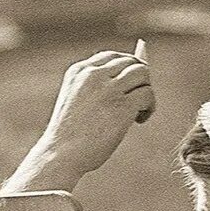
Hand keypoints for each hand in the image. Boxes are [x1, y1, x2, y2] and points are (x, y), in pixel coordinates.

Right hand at [41, 49, 154, 175]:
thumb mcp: (77, 100)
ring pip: (142, 73)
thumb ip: (98, 87)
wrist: (60, 154)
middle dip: (139, 79)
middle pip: (131, 62)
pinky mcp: (122, 106)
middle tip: (137, 100)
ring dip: (147, 91)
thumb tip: (137, 79)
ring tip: (139, 111)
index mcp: (79, 71)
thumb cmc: (70, 134)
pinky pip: (148, 94)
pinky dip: (149, 107)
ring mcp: (108, 89)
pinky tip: (139, 121)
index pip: (112, 56)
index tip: (129, 85)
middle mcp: (93, 74)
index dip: (126, 68)